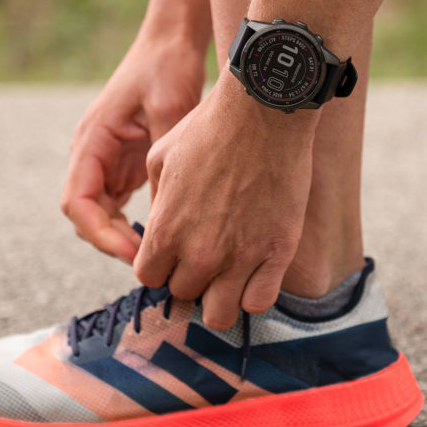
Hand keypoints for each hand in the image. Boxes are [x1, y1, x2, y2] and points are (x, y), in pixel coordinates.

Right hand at [61, 33, 204, 263]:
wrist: (169, 42)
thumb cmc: (166, 68)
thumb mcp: (169, 109)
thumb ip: (163, 158)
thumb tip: (167, 213)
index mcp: (91, 141)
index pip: (78, 203)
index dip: (100, 234)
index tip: (134, 253)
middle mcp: (91, 155)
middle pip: (87, 215)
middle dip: (113, 242)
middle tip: (154, 262)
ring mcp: (106, 161)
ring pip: (102, 215)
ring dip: (124, 237)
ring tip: (161, 255)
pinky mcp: (124, 163)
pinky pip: (121, 205)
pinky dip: (136, 223)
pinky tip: (166, 234)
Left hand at [134, 77, 318, 329]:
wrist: (264, 113)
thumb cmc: (209, 127)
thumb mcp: (161, 158)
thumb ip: (157, 203)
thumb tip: (159, 227)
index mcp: (166, 231)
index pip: (150, 278)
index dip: (161, 265)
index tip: (175, 251)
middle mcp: (200, 253)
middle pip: (184, 294)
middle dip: (190, 276)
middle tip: (206, 252)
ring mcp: (241, 258)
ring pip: (218, 314)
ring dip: (219, 297)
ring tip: (229, 273)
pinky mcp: (277, 254)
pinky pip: (258, 304)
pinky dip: (253, 295)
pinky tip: (255, 274)